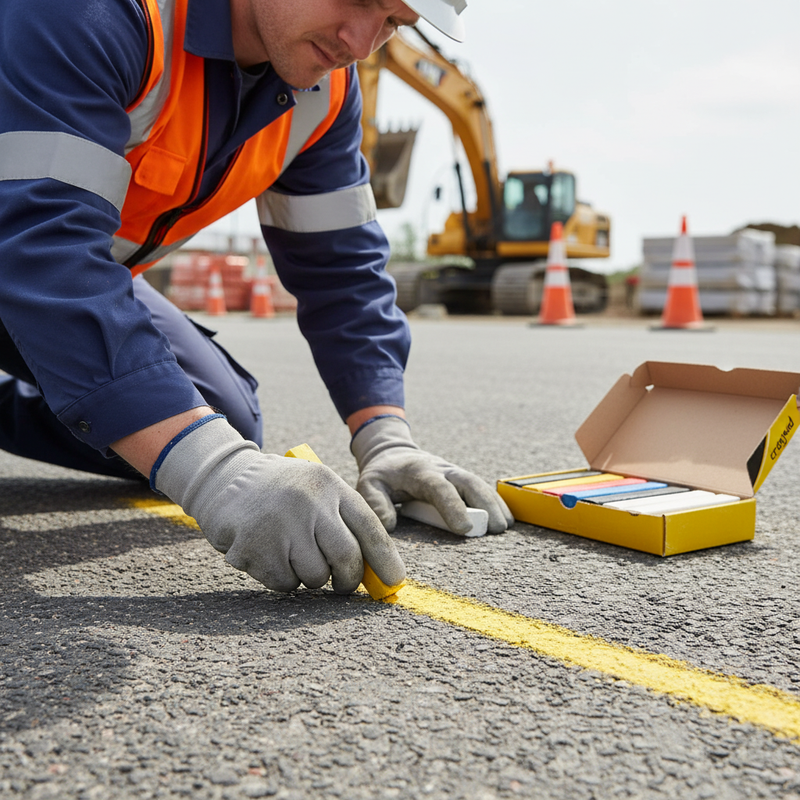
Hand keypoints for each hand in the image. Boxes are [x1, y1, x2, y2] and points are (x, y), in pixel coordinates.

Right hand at [153, 416, 405, 592]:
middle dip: (348, 580)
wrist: (223, 478)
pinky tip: (269, 555)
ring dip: (309, 577)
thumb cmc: (279, 492)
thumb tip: (377, 570)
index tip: (395, 581)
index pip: (369, 526)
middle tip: (341, 583)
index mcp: (329, 484)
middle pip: (347, 558)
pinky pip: (286, 583)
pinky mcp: (257, 546)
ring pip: (316, 576)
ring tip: (291, 554)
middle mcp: (309, 501)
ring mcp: (282, 524)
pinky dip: (282, 579)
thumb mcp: (314, 490)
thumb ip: (343, 521)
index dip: (385, 558)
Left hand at [351, 415, 513, 534]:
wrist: (393, 453)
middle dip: (484, 504)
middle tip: (495, 529)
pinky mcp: (461, 479)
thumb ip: (375, 503)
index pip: (439, 488)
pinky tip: (505, 518)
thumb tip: (389, 525)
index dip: (453, 506)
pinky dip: (495, 501)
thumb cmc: (382, 474)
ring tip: (504, 527)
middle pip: (468, 482)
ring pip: (479, 484)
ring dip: (494, 504)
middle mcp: (442, 469)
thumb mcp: (368, 484)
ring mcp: (455, 472)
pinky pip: (482, 488)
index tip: (464, 528)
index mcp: (420, 471)